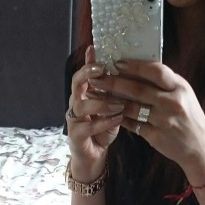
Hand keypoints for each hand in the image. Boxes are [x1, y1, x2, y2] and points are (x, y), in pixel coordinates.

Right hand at [66, 46, 124, 178]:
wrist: (93, 156)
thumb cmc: (103, 128)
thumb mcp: (112, 106)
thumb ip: (116, 90)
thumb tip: (130, 70)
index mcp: (84, 93)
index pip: (84, 72)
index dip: (88, 61)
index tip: (95, 49)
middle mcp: (76, 103)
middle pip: (76, 83)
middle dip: (89, 74)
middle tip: (104, 71)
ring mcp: (73, 120)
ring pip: (82, 105)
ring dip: (101, 102)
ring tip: (119, 103)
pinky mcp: (76, 136)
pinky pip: (87, 126)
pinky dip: (104, 122)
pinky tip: (118, 118)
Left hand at [94, 59, 204, 177]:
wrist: (199, 148)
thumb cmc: (189, 118)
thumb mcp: (184, 95)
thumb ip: (165, 84)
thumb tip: (140, 69)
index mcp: (180, 87)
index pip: (155, 71)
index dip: (135, 66)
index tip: (117, 62)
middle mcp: (173, 102)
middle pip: (139, 89)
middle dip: (115, 82)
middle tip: (97, 78)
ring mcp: (164, 120)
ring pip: (132, 108)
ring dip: (112, 101)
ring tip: (97, 95)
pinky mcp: (156, 136)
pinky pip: (133, 125)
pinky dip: (119, 118)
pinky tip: (107, 113)